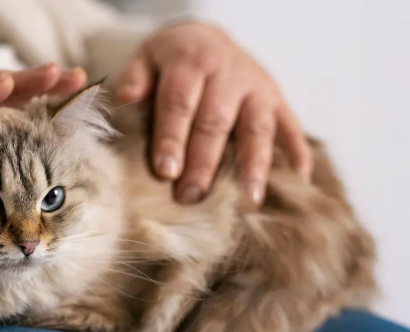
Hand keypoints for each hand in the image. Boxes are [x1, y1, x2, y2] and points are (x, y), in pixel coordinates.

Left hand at [115, 21, 311, 204]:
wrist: (205, 37)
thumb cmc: (169, 60)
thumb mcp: (145, 58)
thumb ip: (135, 79)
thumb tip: (126, 100)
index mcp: (191, 62)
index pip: (179, 103)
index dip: (172, 138)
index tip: (166, 172)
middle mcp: (227, 73)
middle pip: (215, 122)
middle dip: (204, 162)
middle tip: (192, 197)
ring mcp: (256, 86)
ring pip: (256, 128)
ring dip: (253, 166)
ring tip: (248, 200)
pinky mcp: (277, 98)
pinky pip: (290, 126)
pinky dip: (297, 152)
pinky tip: (299, 180)